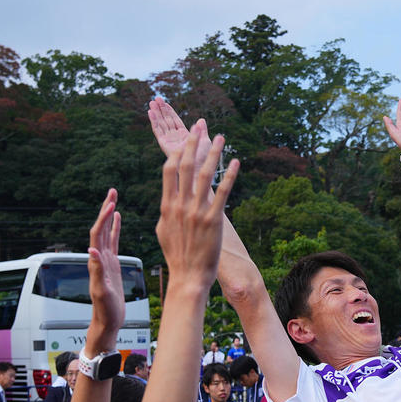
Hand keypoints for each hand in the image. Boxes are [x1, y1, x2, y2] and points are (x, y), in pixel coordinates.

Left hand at [87, 189, 124, 348]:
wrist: (107, 321)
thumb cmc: (105, 310)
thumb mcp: (101, 291)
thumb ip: (96, 271)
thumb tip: (92, 251)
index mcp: (96, 262)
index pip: (98, 234)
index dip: (103, 219)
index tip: (111, 204)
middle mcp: (98, 257)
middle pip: (100, 228)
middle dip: (105, 209)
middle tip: (112, 191)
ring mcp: (105, 259)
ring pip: (106, 232)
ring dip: (109, 214)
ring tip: (114, 198)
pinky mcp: (112, 264)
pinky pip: (113, 241)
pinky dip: (115, 228)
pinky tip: (118, 219)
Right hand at [148, 98, 210, 170]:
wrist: (199, 168)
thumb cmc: (204, 158)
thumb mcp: (205, 141)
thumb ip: (202, 130)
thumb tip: (201, 120)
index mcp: (185, 136)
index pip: (175, 121)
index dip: (170, 111)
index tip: (164, 102)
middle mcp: (175, 138)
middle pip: (167, 121)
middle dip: (161, 109)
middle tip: (156, 98)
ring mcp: (169, 141)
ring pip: (161, 124)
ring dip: (156, 113)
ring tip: (151, 102)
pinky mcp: (164, 145)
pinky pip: (158, 131)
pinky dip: (154, 121)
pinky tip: (150, 112)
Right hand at [155, 130, 238, 289]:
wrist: (188, 276)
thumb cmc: (177, 255)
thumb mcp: (164, 230)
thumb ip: (167, 210)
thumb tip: (168, 199)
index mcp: (167, 205)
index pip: (170, 170)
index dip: (179, 150)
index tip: (186, 137)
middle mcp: (180, 204)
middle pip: (186, 165)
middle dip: (194, 142)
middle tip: (201, 125)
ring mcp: (196, 211)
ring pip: (205, 175)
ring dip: (213, 153)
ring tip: (220, 137)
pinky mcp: (213, 220)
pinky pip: (222, 193)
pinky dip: (229, 175)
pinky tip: (236, 162)